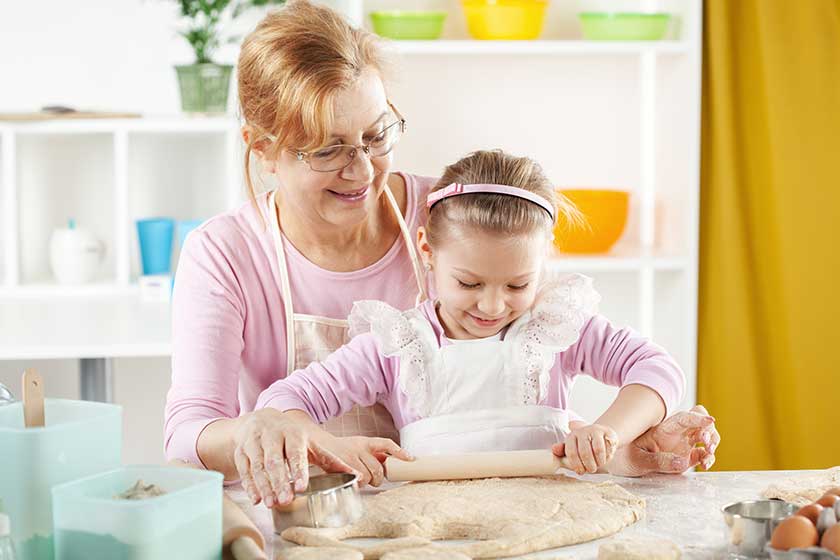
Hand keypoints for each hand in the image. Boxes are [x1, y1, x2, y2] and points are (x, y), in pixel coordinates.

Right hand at [233, 408, 354, 507]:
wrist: (260, 420)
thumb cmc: (291, 437)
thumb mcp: (312, 444)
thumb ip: (331, 460)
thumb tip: (357, 477)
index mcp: (293, 432)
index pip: (295, 451)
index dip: (298, 469)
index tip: (301, 487)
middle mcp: (271, 435)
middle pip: (274, 460)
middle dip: (280, 481)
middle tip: (286, 500)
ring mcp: (254, 442)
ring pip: (258, 466)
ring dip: (264, 486)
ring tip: (272, 503)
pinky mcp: (241, 451)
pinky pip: (244, 470)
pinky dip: (250, 485)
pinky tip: (257, 499)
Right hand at [321, 436, 413, 487]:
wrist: (317, 446)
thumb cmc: (342, 450)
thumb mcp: (358, 446)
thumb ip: (372, 454)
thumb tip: (392, 463)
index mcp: (366, 442)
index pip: (386, 444)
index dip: (399, 452)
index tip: (410, 459)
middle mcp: (360, 448)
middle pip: (378, 468)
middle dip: (378, 477)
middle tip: (373, 479)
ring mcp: (350, 458)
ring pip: (368, 476)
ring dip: (367, 481)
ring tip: (361, 479)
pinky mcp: (342, 468)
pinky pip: (357, 480)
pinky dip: (359, 483)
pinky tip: (357, 482)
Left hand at [552, 423, 618, 474]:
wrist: (601, 434)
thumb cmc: (584, 444)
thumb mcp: (573, 447)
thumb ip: (563, 450)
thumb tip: (554, 449)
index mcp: (572, 436)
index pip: (571, 452)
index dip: (576, 465)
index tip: (580, 472)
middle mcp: (583, 431)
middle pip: (585, 452)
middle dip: (588, 465)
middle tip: (591, 470)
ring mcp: (596, 430)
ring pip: (598, 450)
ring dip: (599, 462)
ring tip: (598, 464)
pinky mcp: (608, 432)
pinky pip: (609, 448)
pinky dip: (608, 456)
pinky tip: (605, 458)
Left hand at [606, 404, 719, 476]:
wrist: (617, 464)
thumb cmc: (624, 456)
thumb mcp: (637, 459)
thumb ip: (659, 461)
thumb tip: (683, 461)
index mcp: (664, 429)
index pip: (685, 418)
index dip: (698, 417)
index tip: (709, 421)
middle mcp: (676, 434)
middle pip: (700, 423)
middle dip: (708, 431)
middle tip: (706, 444)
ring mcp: (682, 445)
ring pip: (705, 436)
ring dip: (712, 443)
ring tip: (707, 456)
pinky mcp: (686, 457)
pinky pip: (702, 454)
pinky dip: (708, 458)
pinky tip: (705, 465)